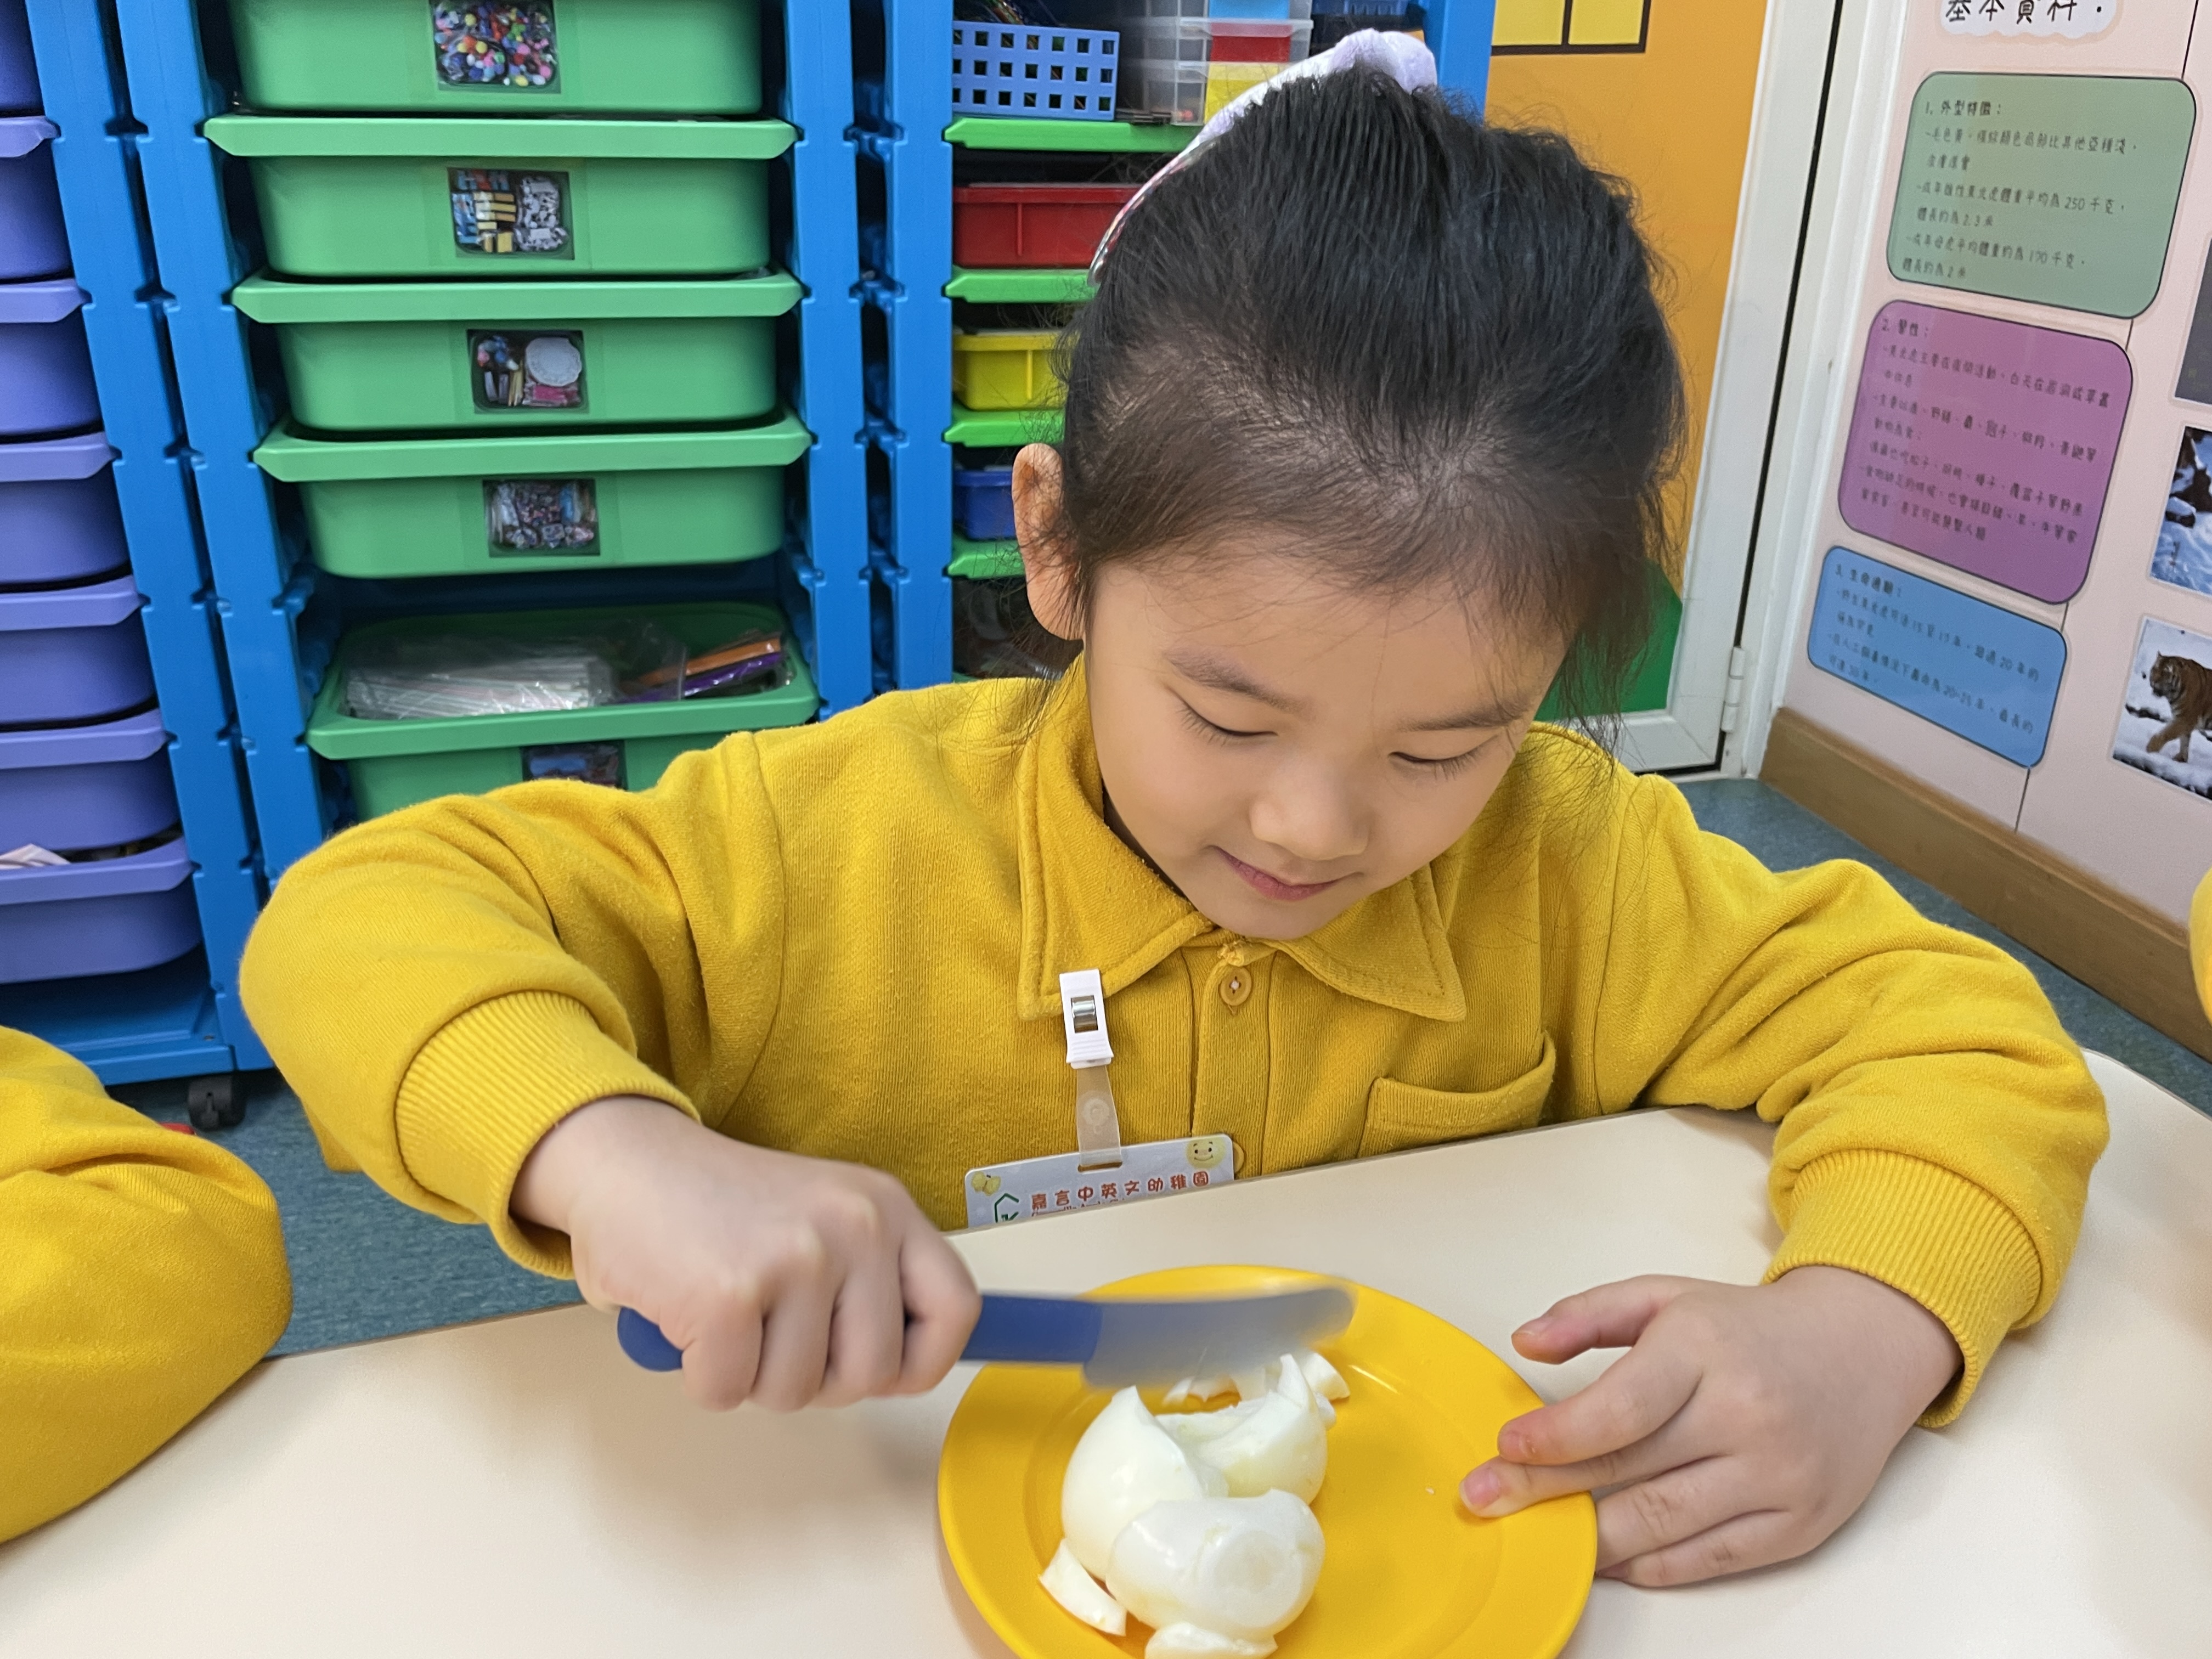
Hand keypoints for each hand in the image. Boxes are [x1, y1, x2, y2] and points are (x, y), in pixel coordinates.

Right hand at [512, 1096, 980, 1412]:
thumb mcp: (826, 1220)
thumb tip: (907, 1369)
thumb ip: (870, 1282)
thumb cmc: (724, 1211)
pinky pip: (728, 1391)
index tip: (877, 1370)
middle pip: (874, 1373)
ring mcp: (795, 1258)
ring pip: (797, 1392)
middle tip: (770, 1335)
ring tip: (725, 1314)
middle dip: (817, 1379)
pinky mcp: (729, 1296)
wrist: (628, 1163)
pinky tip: (688, 1318)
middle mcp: (855, 1226)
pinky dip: (701, 1375)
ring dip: (752, 1376)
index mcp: (887, 1208)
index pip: (957, 1310)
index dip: (920, 1362)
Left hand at [1458, 1268, 1960, 1585]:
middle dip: (1546, 1491)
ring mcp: (1778, 1476)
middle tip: (1485, 1500)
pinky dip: (1651, 1565)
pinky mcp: (1800, 1525)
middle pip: (1629, 1471)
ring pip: (1663, 1525)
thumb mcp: (1666, 1296)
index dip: (1556, 1437)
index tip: (1504, 1447)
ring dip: (1590, 1538)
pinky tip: (1608, 1557)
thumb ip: (1590, 1314)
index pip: (1619, 1409)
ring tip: (1540, 1534)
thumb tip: (1524, 1342)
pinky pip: (1708, 1559)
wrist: (1862, 1351)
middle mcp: (1747, 1415)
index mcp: (1706, 1349)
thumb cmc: (1748, 1328)